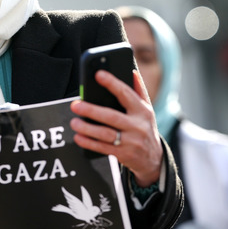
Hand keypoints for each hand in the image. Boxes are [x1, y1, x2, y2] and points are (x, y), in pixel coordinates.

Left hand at [70, 70, 162, 185]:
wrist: (153, 158)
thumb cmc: (145, 128)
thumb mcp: (147, 109)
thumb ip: (139, 90)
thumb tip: (131, 70)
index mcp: (142, 110)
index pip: (126, 94)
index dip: (112, 83)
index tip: (98, 74)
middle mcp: (137, 126)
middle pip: (112, 116)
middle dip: (92, 110)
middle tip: (75, 105)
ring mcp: (130, 141)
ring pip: (105, 134)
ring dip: (87, 128)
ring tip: (74, 122)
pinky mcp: (123, 154)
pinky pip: (102, 148)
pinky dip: (89, 143)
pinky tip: (78, 137)